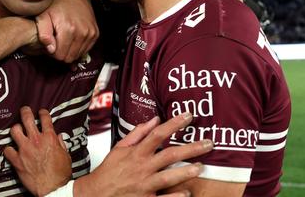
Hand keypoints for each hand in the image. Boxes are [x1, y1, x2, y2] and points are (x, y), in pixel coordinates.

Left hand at [4, 107, 71, 195]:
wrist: (52, 189)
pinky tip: (11, 150)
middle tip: (24, 110)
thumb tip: (59, 137)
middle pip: (27, 118)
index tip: (41, 112)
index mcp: (50, 138)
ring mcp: (25, 149)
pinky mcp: (17, 160)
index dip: (42, 113)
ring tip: (17, 130)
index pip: (45, 118)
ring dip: (16, 129)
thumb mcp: (66, 156)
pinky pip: (7, 150)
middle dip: (25, 112)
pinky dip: (9, 150)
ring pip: (14, 130)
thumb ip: (61, 144)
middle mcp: (36, 141)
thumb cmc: (60, 175)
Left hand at [35, 0, 98, 62]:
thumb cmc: (55, 5)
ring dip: (70, 50)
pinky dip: (78, 47)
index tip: (50, 43)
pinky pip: (85, 50)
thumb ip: (43, 34)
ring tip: (63, 39)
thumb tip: (50, 50)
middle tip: (56, 42)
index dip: (52, 52)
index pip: (60, 55)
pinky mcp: (95, 33)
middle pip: (69, 57)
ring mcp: (91, 33)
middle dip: (61, 52)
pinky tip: (72, 38)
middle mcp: (82, 32)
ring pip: (78, 55)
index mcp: (69, 29)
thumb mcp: (43, 16)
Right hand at [73, 113, 213, 196]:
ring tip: (201, 167)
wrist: (95, 194)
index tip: (188, 116)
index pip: (157, 134)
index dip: (173, 124)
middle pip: (169, 154)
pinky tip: (187, 193)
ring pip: (168, 177)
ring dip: (185, 172)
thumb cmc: (109, 171)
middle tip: (209, 143)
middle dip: (191, 148)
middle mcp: (142, 168)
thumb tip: (154, 120)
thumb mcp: (119, 148)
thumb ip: (137, 134)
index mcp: (136, 153)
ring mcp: (144, 185)